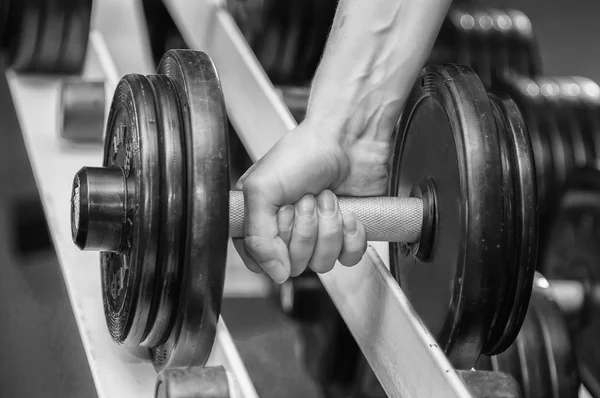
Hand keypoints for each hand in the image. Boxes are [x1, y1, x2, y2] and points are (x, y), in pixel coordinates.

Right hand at [233, 119, 390, 282]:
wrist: (348, 137)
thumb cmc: (303, 151)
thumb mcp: (262, 189)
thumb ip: (258, 237)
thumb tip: (275, 273)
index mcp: (259, 220)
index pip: (260, 262)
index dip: (274, 244)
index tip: (279, 214)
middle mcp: (287, 230)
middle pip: (294, 264)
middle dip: (305, 228)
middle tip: (306, 198)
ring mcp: (318, 234)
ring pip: (322, 263)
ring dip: (329, 227)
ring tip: (327, 198)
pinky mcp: (345, 234)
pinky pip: (349, 258)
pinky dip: (351, 234)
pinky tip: (348, 211)